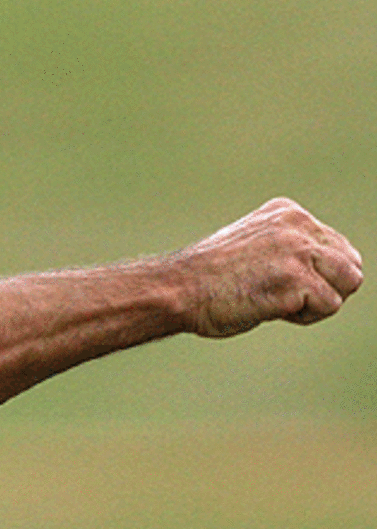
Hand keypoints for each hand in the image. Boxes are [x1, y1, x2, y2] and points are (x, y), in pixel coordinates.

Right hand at [174, 197, 361, 337]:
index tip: (283, 284)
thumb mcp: (254, 248)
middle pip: (350, 264)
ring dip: (319, 303)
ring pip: (348, 283)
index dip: (319, 275)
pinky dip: (305, 316)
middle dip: (328, 288)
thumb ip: (288, 250)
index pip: (336, 246)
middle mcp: (297, 225)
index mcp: (287, 212)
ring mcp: (298, 251)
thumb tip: (327, 277)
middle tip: (288, 298)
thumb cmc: (208, 280)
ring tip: (281, 304)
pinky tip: (272, 311)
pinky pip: (329, 305)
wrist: (177, 289)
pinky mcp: (295, 279)